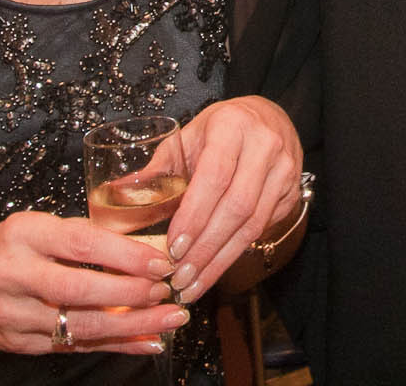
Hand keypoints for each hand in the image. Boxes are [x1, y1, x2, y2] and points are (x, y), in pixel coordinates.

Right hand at [0, 210, 181, 353]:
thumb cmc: (7, 248)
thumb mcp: (39, 227)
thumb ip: (84, 237)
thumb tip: (146, 247)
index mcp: (24, 234)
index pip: (81, 244)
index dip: (126, 255)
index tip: (161, 261)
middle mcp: (14, 274)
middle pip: (79, 290)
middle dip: (131, 295)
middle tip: (169, 292)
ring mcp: (14, 314)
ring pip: (80, 325)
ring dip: (132, 326)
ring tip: (169, 320)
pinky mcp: (19, 343)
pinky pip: (75, 345)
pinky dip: (115, 345)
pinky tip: (146, 341)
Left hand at [164, 96, 302, 303]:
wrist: (266, 119)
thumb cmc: (219, 129)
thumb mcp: (186, 138)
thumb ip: (156, 170)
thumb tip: (113, 196)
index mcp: (232, 125)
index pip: (215, 177)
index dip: (194, 216)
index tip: (173, 248)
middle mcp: (264, 145)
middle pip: (237, 207)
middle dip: (205, 249)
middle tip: (179, 278)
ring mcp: (284, 169)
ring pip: (253, 225)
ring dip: (220, 261)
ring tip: (192, 285)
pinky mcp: (292, 191)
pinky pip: (263, 230)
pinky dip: (235, 254)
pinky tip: (213, 270)